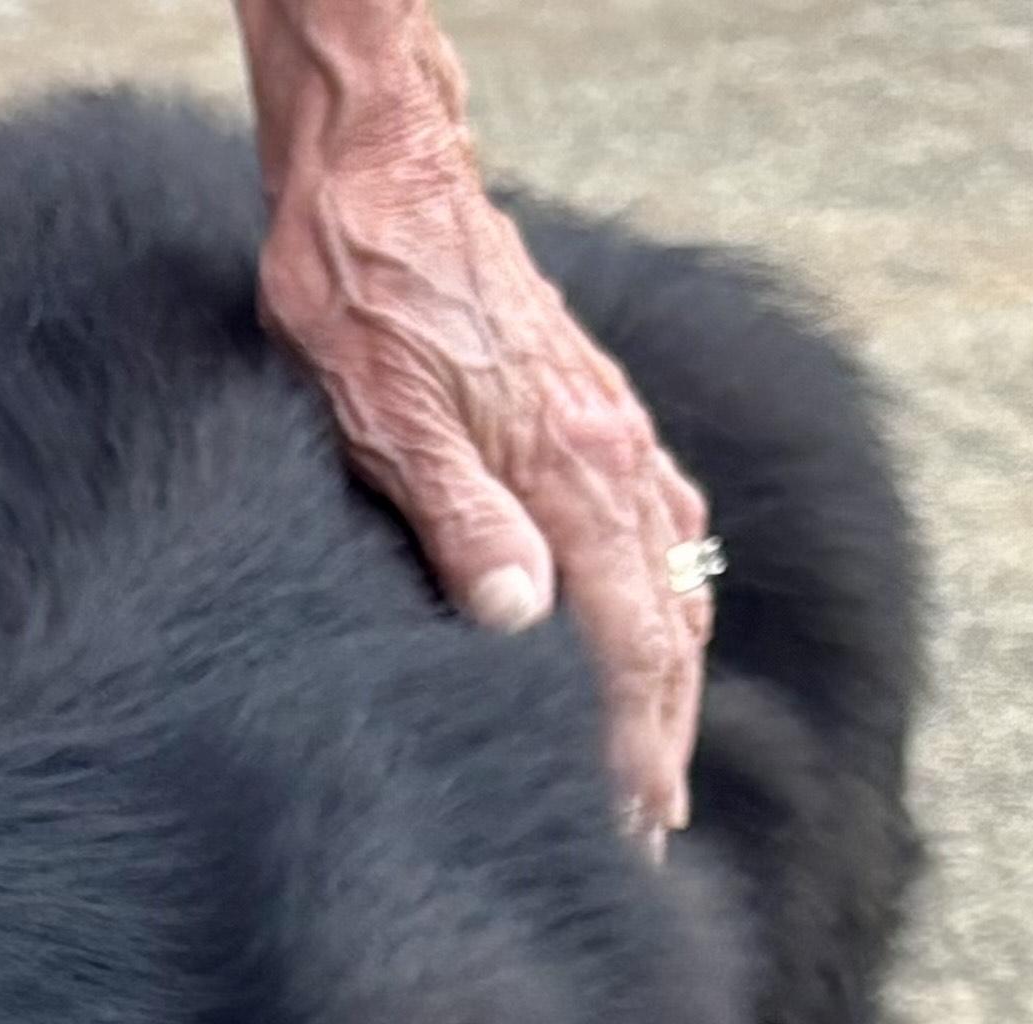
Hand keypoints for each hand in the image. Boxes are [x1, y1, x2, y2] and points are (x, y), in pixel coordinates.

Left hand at [256, 92, 714, 842]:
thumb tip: (518, 624)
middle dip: (661, 739)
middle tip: (653, 835)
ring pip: (670, 582)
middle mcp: (613, 454)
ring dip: (670, 683)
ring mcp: (611, 430)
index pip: (626, 645)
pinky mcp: (592, 410)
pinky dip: (669, 595)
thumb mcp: (385, 424)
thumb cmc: (362, 301)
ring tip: (658, 765)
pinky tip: (664, 631)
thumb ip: (461, 526)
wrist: (381, 179)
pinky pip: (660, 523)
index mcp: (572, 471)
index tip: (634, 828)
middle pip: (665, 629)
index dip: (632, 746)